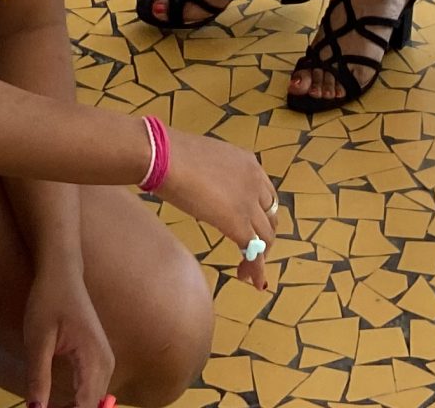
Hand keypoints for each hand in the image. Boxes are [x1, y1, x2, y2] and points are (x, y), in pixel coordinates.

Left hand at [21, 266, 114, 407]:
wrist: (62, 272)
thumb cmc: (49, 299)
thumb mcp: (38, 339)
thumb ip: (38, 377)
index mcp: (93, 357)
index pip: (88, 404)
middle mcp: (106, 362)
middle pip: (94, 405)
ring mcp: (105, 360)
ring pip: (94, 400)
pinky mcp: (99, 359)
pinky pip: (93, 390)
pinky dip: (78, 401)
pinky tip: (58, 404)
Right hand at [155, 130, 279, 290]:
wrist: (164, 157)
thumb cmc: (171, 156)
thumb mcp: (205, 162)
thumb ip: (216, 177)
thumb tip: (207, 192)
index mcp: (248, 163)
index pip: (266, 196)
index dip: (261, 216)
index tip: (250, 230)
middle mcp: (255, 181)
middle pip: (270, 217)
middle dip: (263, 238)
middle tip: (248, 253)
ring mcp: (249, 202)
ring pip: (265, 236)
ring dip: (259, 255)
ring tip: (245, 271)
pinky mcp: (238, 222)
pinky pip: (254, 250)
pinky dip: (256, 268)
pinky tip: (249, 278)